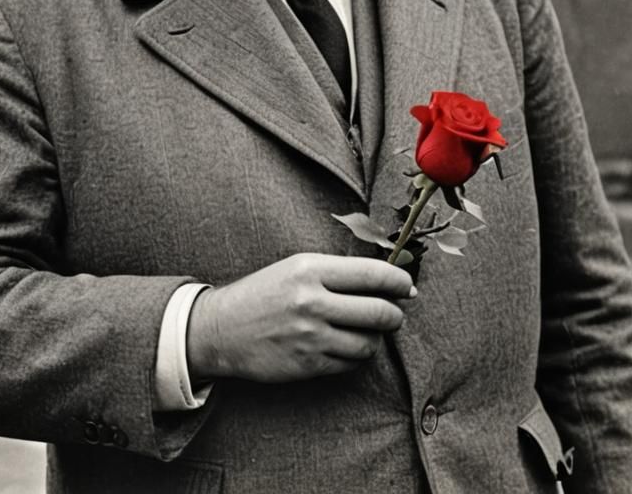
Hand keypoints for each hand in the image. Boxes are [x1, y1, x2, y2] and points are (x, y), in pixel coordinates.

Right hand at [186, 253, 415, 383]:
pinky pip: (350, 364)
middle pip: (379, 312)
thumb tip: (387, 281)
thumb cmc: (265, 293)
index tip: (408, 287)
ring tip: (368, 331)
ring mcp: (310, 336)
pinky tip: (346, 346)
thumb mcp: (297, 267)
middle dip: (395, 314)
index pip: (373, 274)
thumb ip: (338, 272)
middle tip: (395, 313)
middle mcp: (312, 301)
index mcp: (311, 269)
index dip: (399, 281)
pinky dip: (356, 357)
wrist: (222, 329)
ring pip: (369, 343)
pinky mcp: (307, 364)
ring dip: (376, 339)